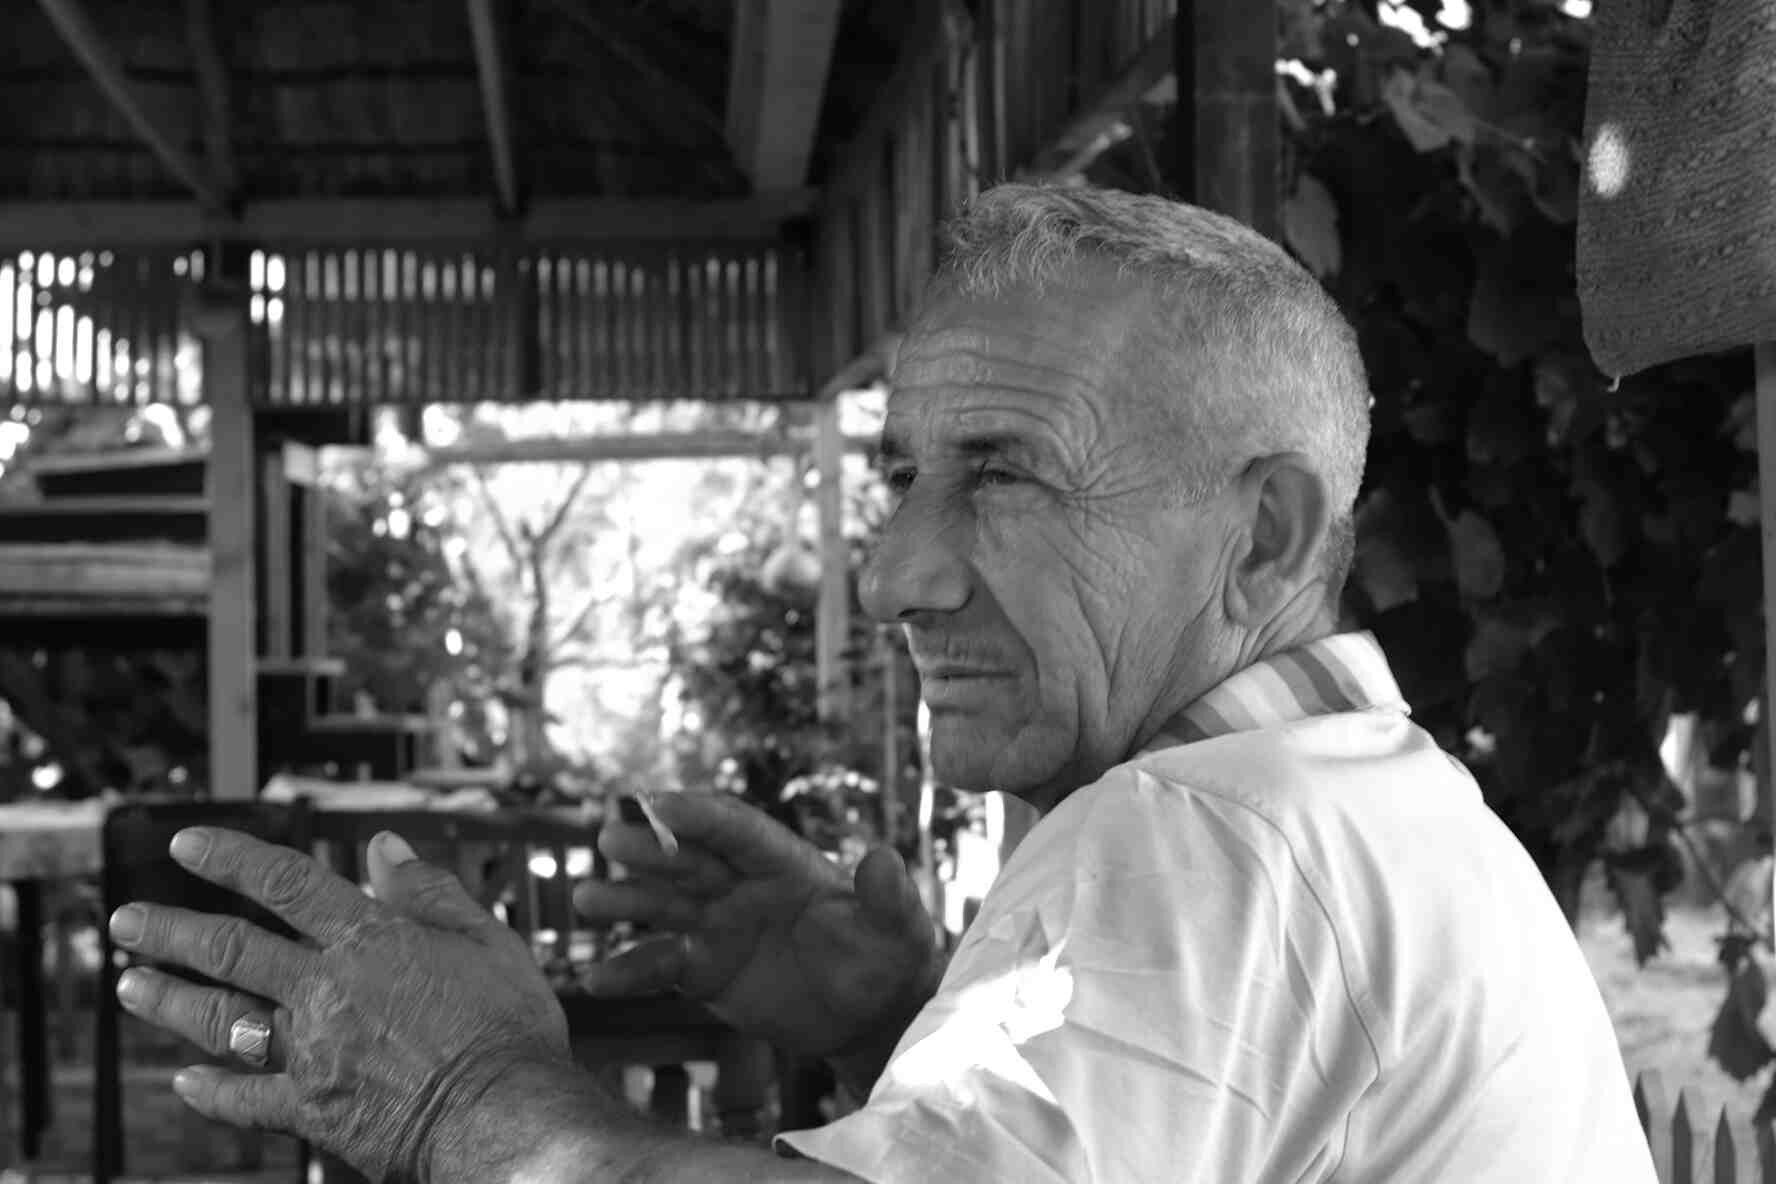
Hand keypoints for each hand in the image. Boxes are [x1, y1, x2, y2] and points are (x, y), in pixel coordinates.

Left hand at [109, 828, 576, 1180]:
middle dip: (171, 931)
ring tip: (130, 986)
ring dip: (170, 1000)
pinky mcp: (313, 1109)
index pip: (286, 884)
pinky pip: (246, 1099)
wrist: (506, 1113)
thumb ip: (430, 891)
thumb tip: (382, 846)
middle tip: (126, 920)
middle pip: (230, 950)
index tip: (186, 844)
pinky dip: (211, 1091)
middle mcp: (327, 990)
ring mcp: (312, 1052)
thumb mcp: (488, 940)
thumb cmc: (509, 1027)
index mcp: (371, 940)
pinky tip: (184, 1082)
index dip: (231, 859)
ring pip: (221, 1018)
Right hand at [575, 793, 941, 1060]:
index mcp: (784, 862)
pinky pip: (662, 965)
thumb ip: (888, 897)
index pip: (736, 828)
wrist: (869, 1014)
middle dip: (652, 849)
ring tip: (587, 898)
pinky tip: (596, 979)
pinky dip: (631, 970)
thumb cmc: (888, 959)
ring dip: (626, 900)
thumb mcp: (898, 930)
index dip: (698, 815)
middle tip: (610, 839)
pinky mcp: (706, 971)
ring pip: (664, 906)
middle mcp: (743, 886)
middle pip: (690, 860)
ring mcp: (719, 926)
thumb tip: (884, 858)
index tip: (657, 802)